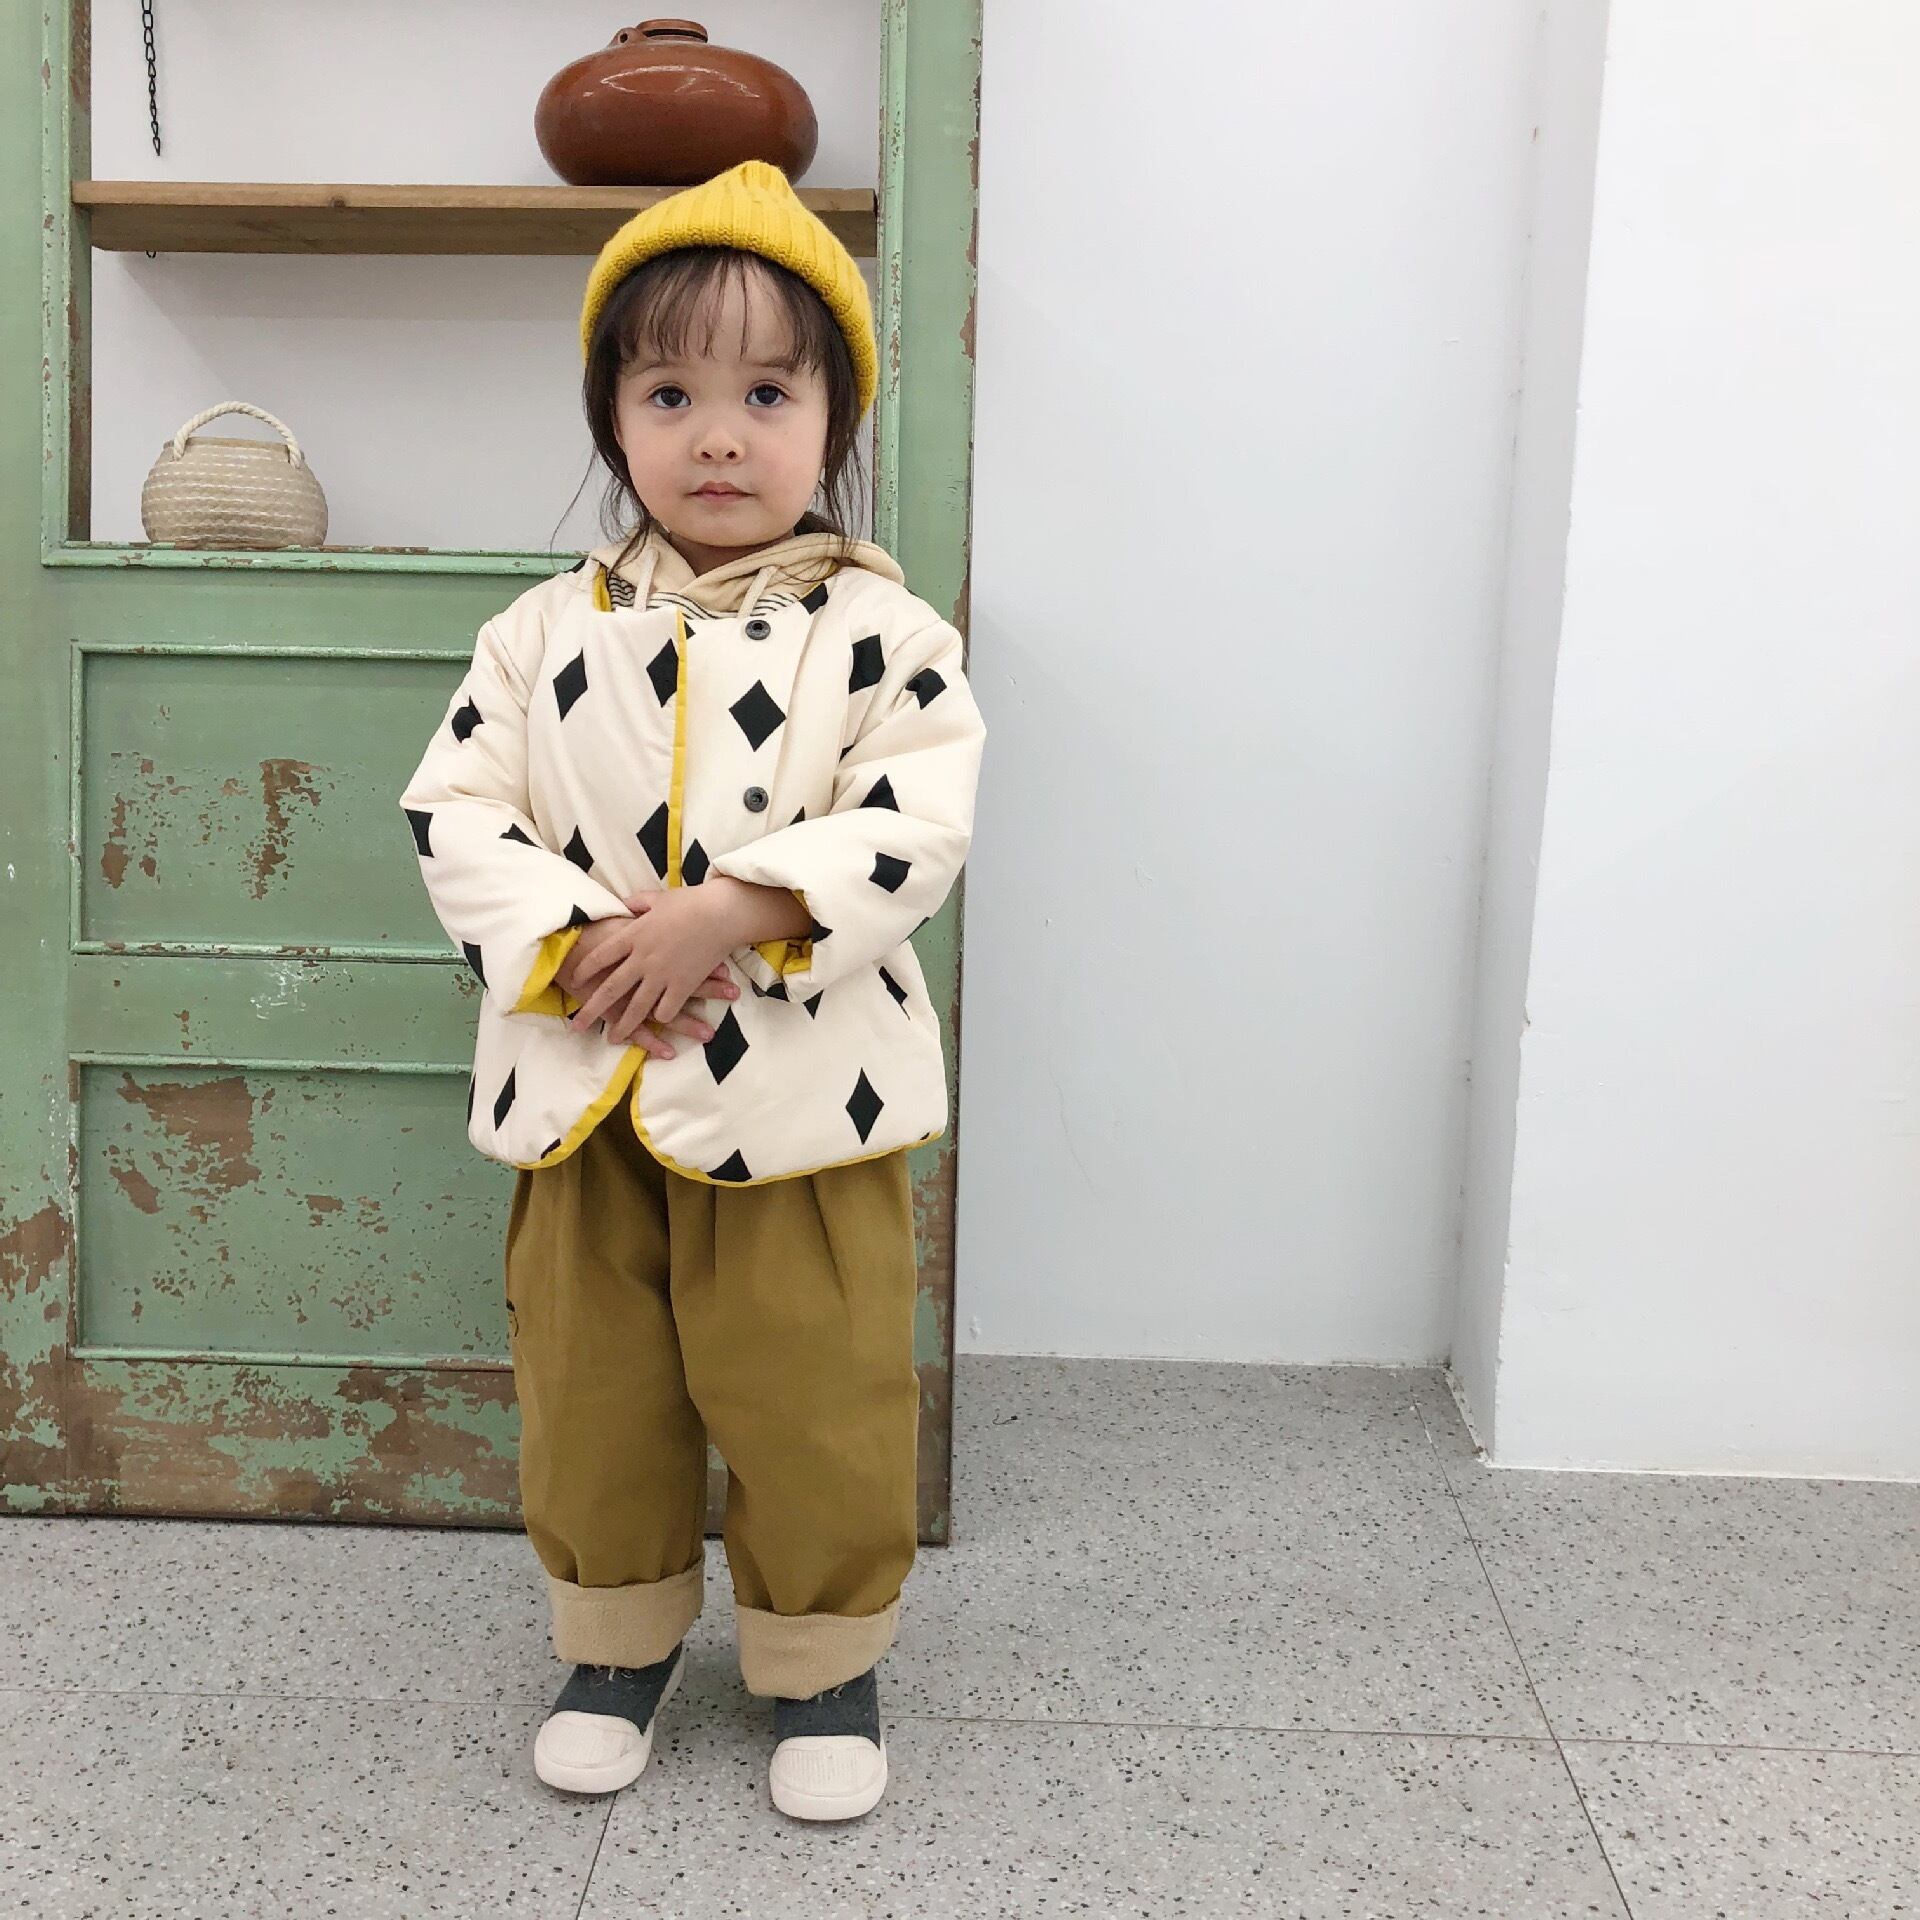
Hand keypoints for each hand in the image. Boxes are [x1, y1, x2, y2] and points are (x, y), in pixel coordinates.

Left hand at [562, 890, 739, 1053]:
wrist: (721, 913)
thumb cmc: (689, 901)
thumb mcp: (656, 898)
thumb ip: (635, 904)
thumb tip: (622, 905)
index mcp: (633, 935)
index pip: (600, 956)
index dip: (584, 969)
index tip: (574, 979)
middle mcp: (642, 959)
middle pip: (610, 989)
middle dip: (591, 1009)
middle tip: (578, 1025)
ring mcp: (662, 975)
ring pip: (636, 1007)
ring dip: (623, 1026)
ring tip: (613, 1038)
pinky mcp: (683, 986)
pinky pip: (666, 1010)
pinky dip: (661, 1017)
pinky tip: (657, 1021)